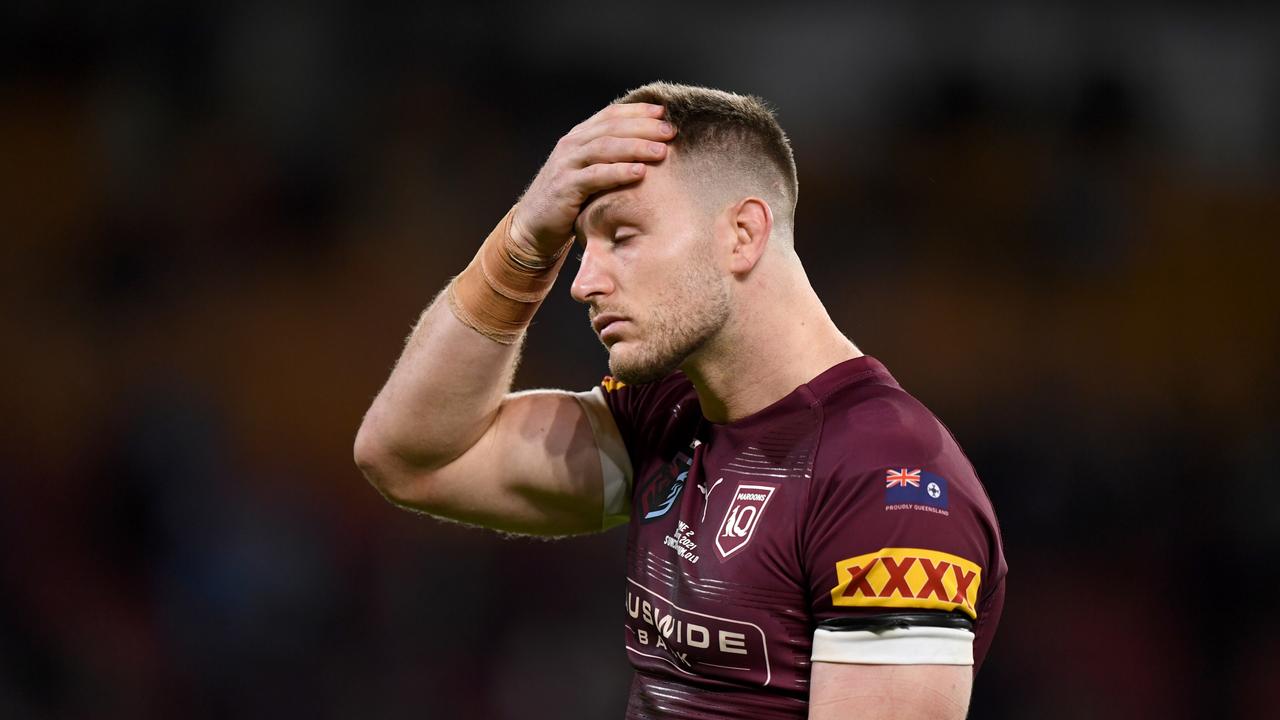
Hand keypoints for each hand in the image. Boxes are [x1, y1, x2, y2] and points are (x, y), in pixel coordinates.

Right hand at [510, 103, 674, 255]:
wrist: (534, 225)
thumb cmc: (570, 200)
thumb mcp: (588, 172)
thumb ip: (609, 159)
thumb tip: (649, 149)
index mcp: (578, 138)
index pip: (610, 115)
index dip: (637, 111)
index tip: (664, 112)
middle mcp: (571, 146)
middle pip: (611, 128)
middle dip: (643, 127)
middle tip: (670, 131)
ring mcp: (566, 165)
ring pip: (604, 148)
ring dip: (635, 147)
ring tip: (661, 151)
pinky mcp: (565, 187)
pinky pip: (595, 176)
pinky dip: (618, 172)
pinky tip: (639, 172)